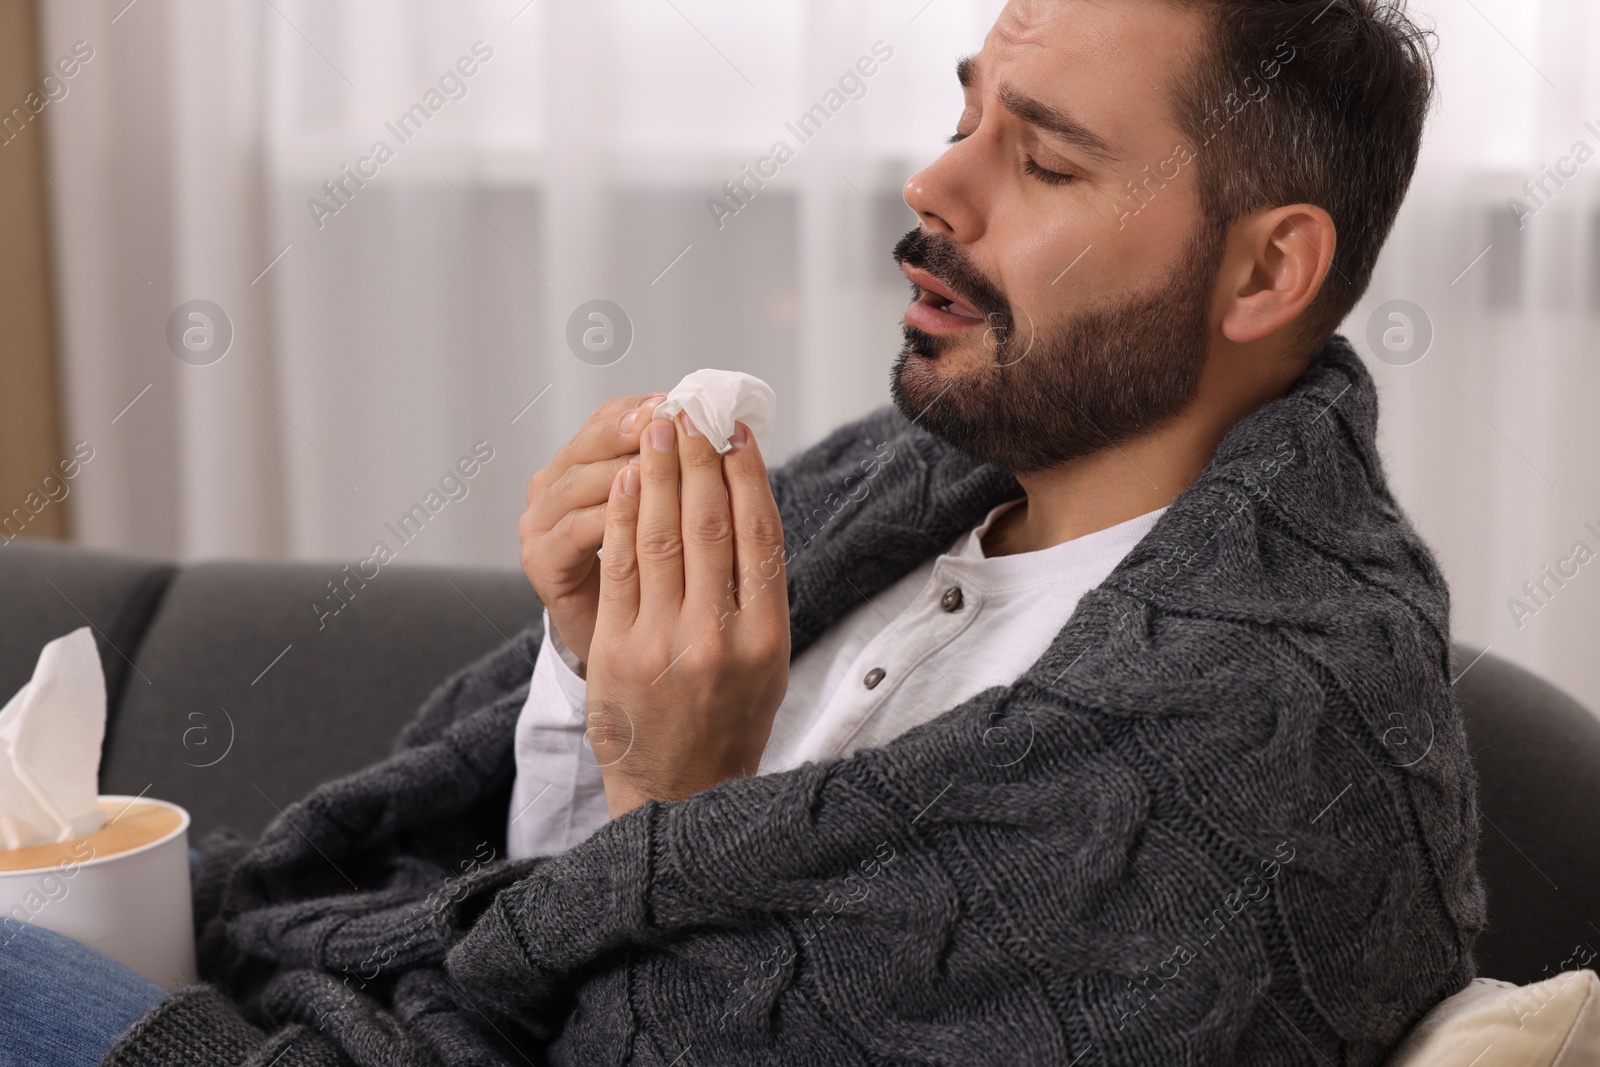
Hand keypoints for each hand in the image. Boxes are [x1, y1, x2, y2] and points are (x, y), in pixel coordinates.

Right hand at [519, 392, 665, 672]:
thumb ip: (677, 478)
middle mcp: (551, 487)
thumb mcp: (665, 522)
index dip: (646, 409)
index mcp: (579, 462)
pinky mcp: (541, 564)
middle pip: (592, 442)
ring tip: (668, 458)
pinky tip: (647, 507)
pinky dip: (614, 516)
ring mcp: (540, 524)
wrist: (626, 661)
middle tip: (678, 422)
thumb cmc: (655, 586)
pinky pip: (578, 531)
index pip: (609, 418)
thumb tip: (729, 429)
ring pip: (583, 481)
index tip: (685, 401)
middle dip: (640, 431)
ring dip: (630, 468)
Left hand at [586, 412, 790, 815]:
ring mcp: (663, 643)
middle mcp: (719, 637)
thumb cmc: (729, 722)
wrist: (678, 797)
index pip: (760, 535)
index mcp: (767, 638)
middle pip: (710, 525)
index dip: (748, 474)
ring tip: (659, 427)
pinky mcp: (616, 649)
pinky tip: (630, 480)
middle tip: (692, 411)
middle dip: (700, 458)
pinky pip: (621, 566)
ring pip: (664, 536)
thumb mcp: (768, 664)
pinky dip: (626, 516)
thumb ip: (760, 592)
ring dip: (661, 472)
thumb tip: (746, 505)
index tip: (736, 432)